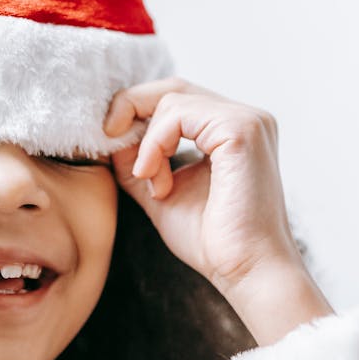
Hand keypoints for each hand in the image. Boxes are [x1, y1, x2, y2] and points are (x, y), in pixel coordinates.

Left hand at [105, 77, 303, 295]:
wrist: (246, 272)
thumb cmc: (211, 241)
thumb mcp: (161, 190)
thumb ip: (140, 159)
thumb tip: (112, 133)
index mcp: (232, 131)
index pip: (178, 98)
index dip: (137, 110)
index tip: (111, 139)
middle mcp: (246, 118)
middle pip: (174, 87)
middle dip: (132, 108)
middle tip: (110, 137)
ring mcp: (248, 120)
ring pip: (172, 99)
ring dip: (148, 143)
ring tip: (153, 184)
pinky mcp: (241, 129)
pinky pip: (178, 114)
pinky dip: (155, 144)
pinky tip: (154, 179)